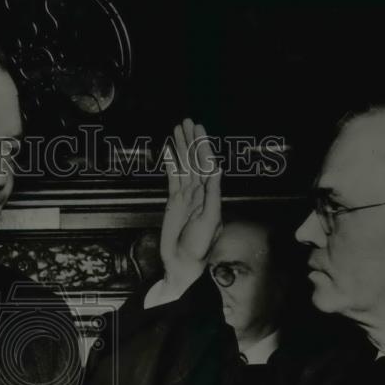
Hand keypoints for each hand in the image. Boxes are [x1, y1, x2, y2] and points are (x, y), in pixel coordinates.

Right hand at [159, 118, 221, 294]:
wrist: (182, 263)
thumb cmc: (199, 247)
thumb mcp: (210, 221)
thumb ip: (212, 195)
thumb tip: (215, 170)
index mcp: (211, 194)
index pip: (207, 164)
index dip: (203, 146)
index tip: (198, 130)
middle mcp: (199, 192)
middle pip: (195, 161)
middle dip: (191, 141)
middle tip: (186, 122)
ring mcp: (186, 196)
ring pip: (184, 167)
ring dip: (181, 148)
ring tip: (177, 130)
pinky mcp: (174, 202)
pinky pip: (172, 179)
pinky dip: (171, 165)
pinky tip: (170, 152)